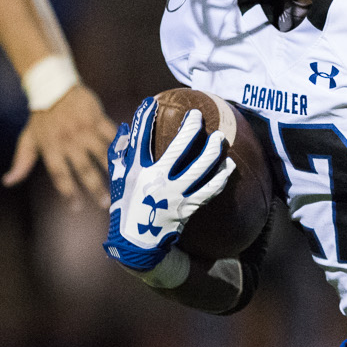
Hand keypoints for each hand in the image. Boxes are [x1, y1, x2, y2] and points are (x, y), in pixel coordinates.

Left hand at [5, 83, 117, 208]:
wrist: (53, 86)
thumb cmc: (40, 117)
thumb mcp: (28, 139)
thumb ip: (21, 162)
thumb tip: (7, 181)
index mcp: (51, 148)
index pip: (60, 176)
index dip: (68, 192)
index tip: (76, 207)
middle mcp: (68, 141)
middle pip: (84, 169)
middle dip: (95, 188)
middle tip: (105, 204)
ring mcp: (83, 129)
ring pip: (101, 154)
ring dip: (112, 170)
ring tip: (121, 183)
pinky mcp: (96, 118)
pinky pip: (111, 135)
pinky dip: (121, 146)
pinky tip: (129, 157)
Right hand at [103, 98, 234, 271]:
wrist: (137, 244)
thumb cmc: (127, 207)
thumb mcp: (117, 180)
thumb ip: (119, 154)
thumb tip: (126, 127)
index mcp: (136, 171)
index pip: (140, 140)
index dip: (144, 119)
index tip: (150, 102)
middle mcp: (156, 181)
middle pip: (178, 149)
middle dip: (190, 129)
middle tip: (197, 116)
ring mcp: (174, 195)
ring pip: (199, 168)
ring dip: (212, 151)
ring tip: (219, 138)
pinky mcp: (187, 208)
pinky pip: (209, 190)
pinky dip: (221, 177)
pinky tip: (229, 166)